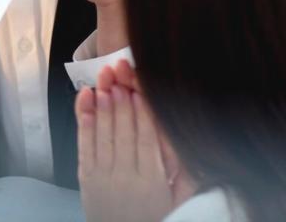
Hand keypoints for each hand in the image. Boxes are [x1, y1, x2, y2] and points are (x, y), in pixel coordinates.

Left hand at [77, 63, 191, 221]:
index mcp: (153, 182)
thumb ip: (189, 177)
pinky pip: (84, 147)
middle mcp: (126, 177)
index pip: (148, 142)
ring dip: (103, 109)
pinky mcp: (86, 177)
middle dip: (121, 103)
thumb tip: (201, 153)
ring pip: (103, 137)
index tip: (140, 93)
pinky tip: (86, 104)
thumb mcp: (178, 202)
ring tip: (103, 85)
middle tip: (118, 78)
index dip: (143, 116)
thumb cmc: (152, 218)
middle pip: (125, 134)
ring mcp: (104, 177)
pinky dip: (84, 124)